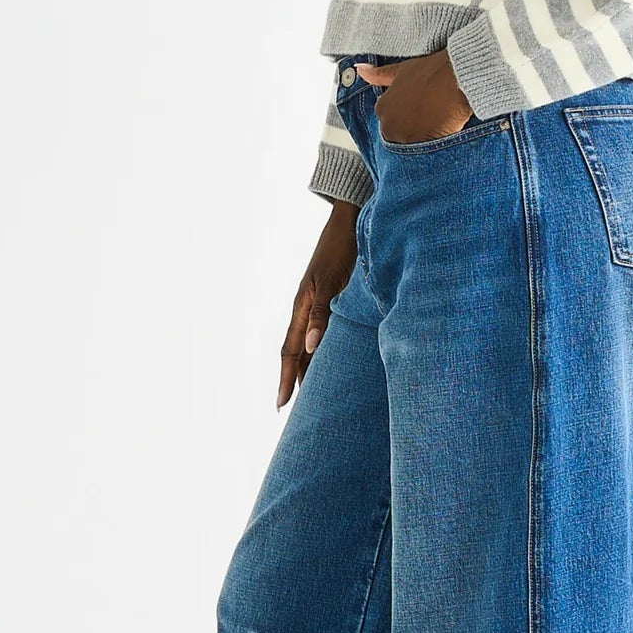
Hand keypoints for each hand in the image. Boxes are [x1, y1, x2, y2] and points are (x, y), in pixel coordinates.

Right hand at [278, 202, 357, 408]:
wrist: (350, 222)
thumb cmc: (341, 250)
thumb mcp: (331, 283)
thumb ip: (322, 315)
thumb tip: (310, 347)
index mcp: (301, 307)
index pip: (290, 351)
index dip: (286, 378)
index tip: (283, 405)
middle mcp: (306, 310)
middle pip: (297, 353)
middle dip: (296, 380)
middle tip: (298, 410)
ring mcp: (318, 305)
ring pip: (310, 345)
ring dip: (311, 368)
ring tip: (315, 394)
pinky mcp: (332, 300)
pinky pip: (324, 333)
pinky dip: (325, 351)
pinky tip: (333, 361)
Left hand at [357, 47, 473, 144]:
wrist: (456, 77)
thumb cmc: (431, 71)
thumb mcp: (402, 70)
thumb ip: (378, 74)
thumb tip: (360, 69)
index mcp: (382, 108)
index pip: (390, 120)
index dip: (407, 115)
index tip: (419, 109)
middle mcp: (388, 125)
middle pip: (399, 135)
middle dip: (412, 129)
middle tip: (430, 116)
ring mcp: (405, 137)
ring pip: (412, 143)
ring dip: (423, 137)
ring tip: (438, 122)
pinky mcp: (423, 145)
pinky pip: (426, 152)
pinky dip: (433, 144)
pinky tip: (443, 130)